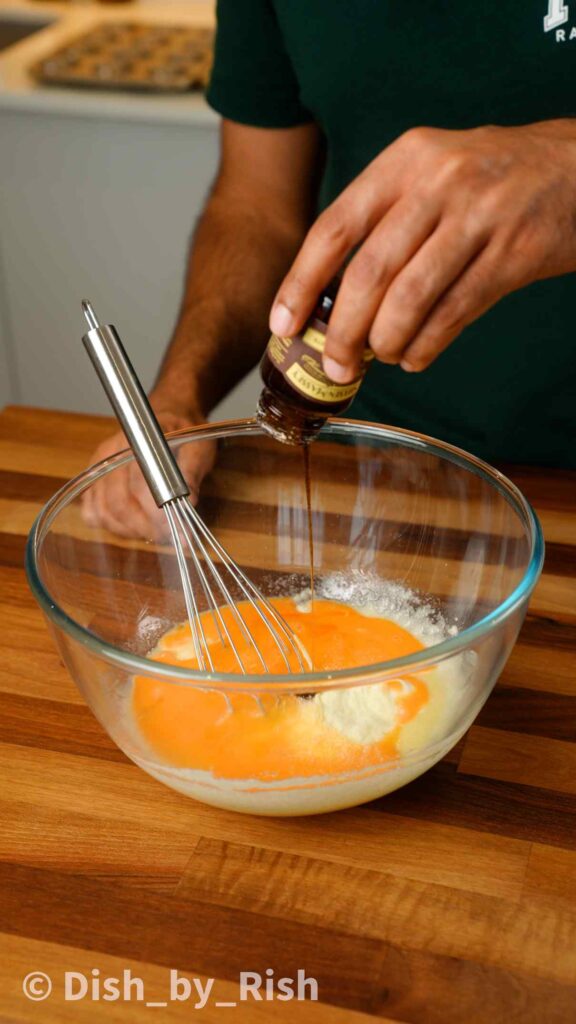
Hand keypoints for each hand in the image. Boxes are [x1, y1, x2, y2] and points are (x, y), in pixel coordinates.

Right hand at [82, 408, 215, 539]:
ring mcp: (99, 468)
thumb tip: (188, 502)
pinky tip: (131, 527)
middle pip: (117, 503)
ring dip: (129, 530)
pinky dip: (110, 526)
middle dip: (144, 528)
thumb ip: (192, 472)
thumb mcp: (198, 447)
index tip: (176, 532)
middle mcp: (111, 454)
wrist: (169, 415)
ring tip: (154, 533)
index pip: (139, 486)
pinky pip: (91, 512)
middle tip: (169, 537)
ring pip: (103, 512)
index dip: (156, 514)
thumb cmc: (183, 431)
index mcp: (137, 443)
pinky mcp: (94, 480)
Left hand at [269, 121, 575, 377]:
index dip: (302, 282)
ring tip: (379, 358)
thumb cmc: (490, 178)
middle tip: (334, 364)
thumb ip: (385, 221)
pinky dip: (426, 345)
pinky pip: (455, 313)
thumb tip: (331, 296)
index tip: (283, 324)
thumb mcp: (431, 172)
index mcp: (404, 161)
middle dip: (343, 330)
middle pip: (368, 272)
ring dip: (385, 342)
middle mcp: (438, 182)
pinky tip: (414, 357)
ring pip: (410, 298)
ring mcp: (479, 217)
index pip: (335, 227)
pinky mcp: (514, 253)